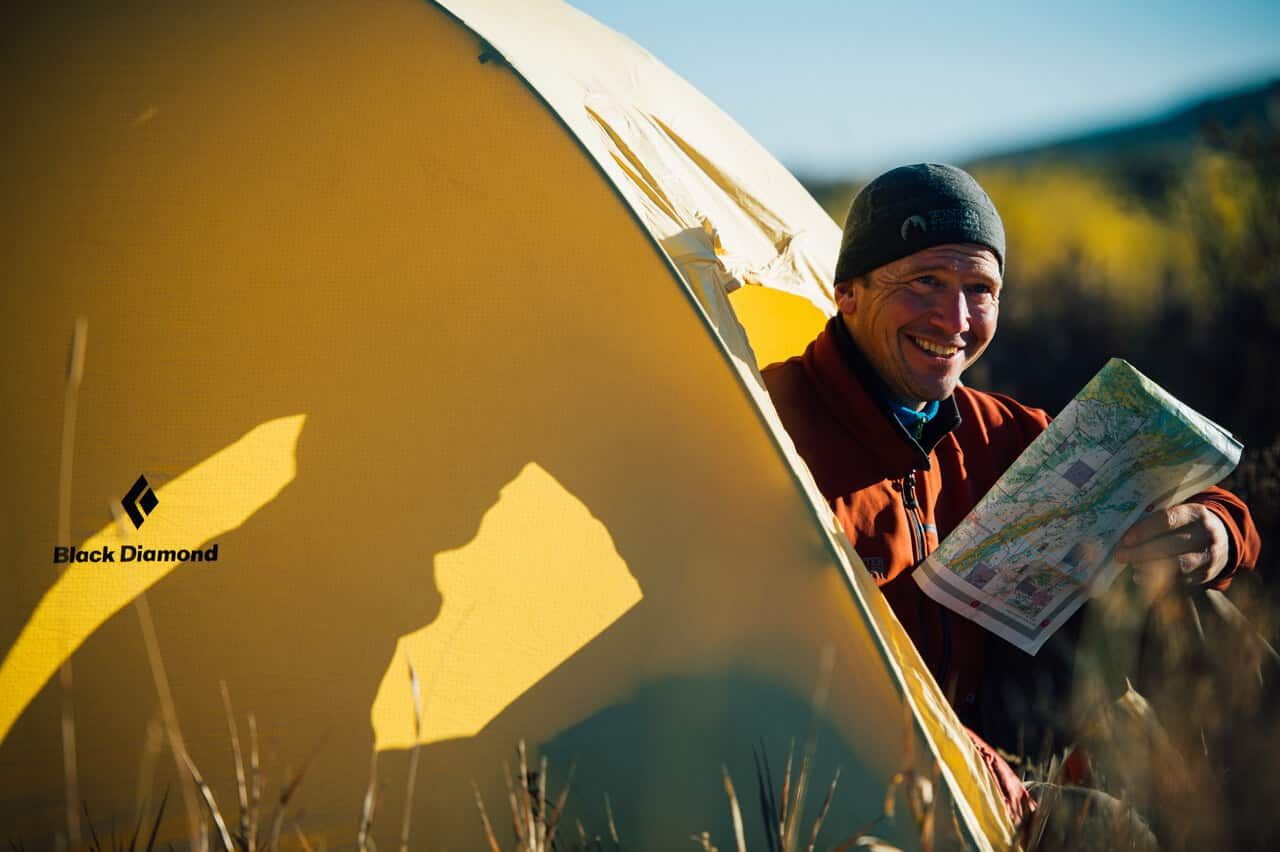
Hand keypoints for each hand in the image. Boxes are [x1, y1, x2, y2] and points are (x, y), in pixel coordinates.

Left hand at [1114, 503, 1230, 598]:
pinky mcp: (1207, 573)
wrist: (1223, 539)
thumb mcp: (1181, 514)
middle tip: (1120, 556)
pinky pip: (1181, 579)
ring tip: (1132, 567)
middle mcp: (1206, 534)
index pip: (1167, 520)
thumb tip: (1124, 534)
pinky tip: (1141, 578)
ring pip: (1177, 565)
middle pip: (1170, 544)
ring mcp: (1209, 555)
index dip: (1144, 530)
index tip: (1125, 539)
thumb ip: (1158, 520)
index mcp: (1196, 513)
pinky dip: (1159, 581)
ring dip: (1149, 568)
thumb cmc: (1188, 524)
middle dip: (1141, 551)